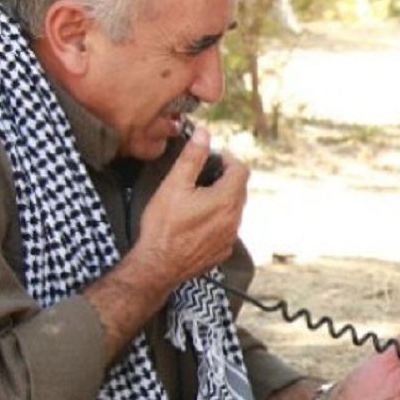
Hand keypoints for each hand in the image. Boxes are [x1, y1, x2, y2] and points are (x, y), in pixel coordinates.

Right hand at [131, 125, 248, 289]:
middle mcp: (234, 219)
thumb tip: (204, 134)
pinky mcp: (222, 251)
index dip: (228, 159)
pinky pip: (227, 229)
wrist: (158, 265)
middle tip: (204, 174)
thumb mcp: (175, 184)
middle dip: (225, 178)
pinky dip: (218, 220)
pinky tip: (198, 221)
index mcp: (226, 200)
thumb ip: (193, 157)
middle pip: (239, 190)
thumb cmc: (164, 225)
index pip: (241, 170)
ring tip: (198, 197)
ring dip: (222, 199)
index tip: (213, 157)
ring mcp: (230, 238)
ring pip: (234, 210)